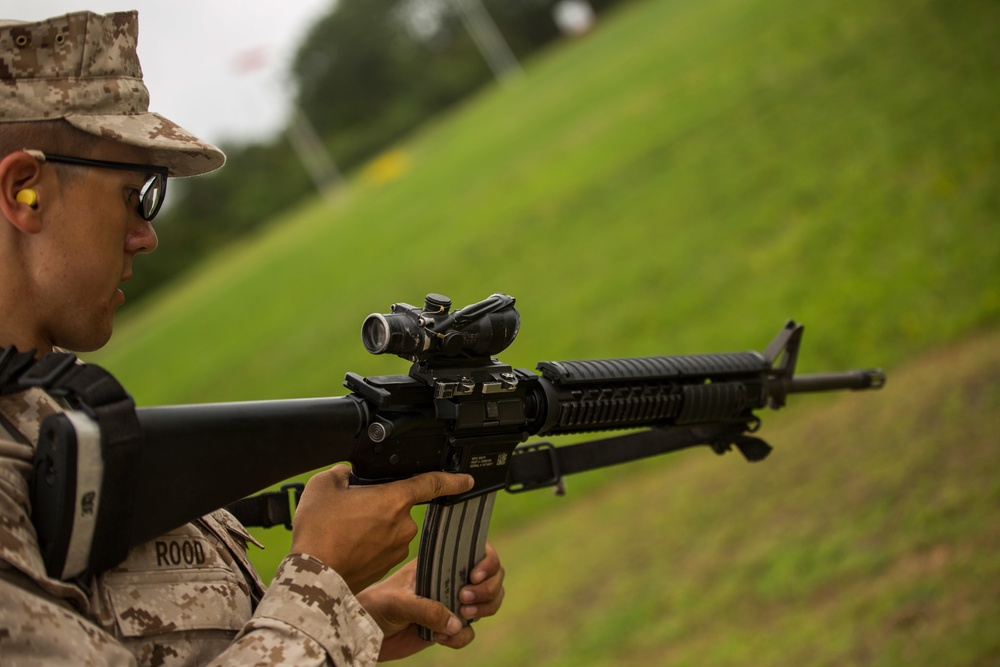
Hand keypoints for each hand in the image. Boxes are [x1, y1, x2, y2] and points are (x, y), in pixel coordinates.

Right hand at [290, 464, 473, 592]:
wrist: (313, 575)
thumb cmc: (319, 531)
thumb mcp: (324, 485)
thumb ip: (343, 474)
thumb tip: (348, 477)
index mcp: (395, 499)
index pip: (432, 483)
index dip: (453, 480)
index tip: (467, 480)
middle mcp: (403, 525)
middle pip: (398, 506)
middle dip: (379, 504)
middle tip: (349, 510)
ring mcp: (397, 549)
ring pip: (389, 528)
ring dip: (373, 526)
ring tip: (342, 530)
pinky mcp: (386, 566)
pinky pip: (382, 547)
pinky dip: (368, 544)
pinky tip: (346, 545)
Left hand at [357, 542, 505, 661]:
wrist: (365, 632)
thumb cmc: (376, 605)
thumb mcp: (397, 601)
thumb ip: (425, 609)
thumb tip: (457, 622)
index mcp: (441, 561)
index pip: (477, 550)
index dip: (487, 561)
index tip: (474, 575)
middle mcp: (452, 578)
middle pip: (494, 576)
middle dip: (488, 589)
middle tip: (465, 599)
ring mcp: (453, 602)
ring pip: (490, 602)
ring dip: (484, 610)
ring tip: (461, 616)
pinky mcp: (449, 628)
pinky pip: (469, 632)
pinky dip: (461, 636)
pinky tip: (439, 638)